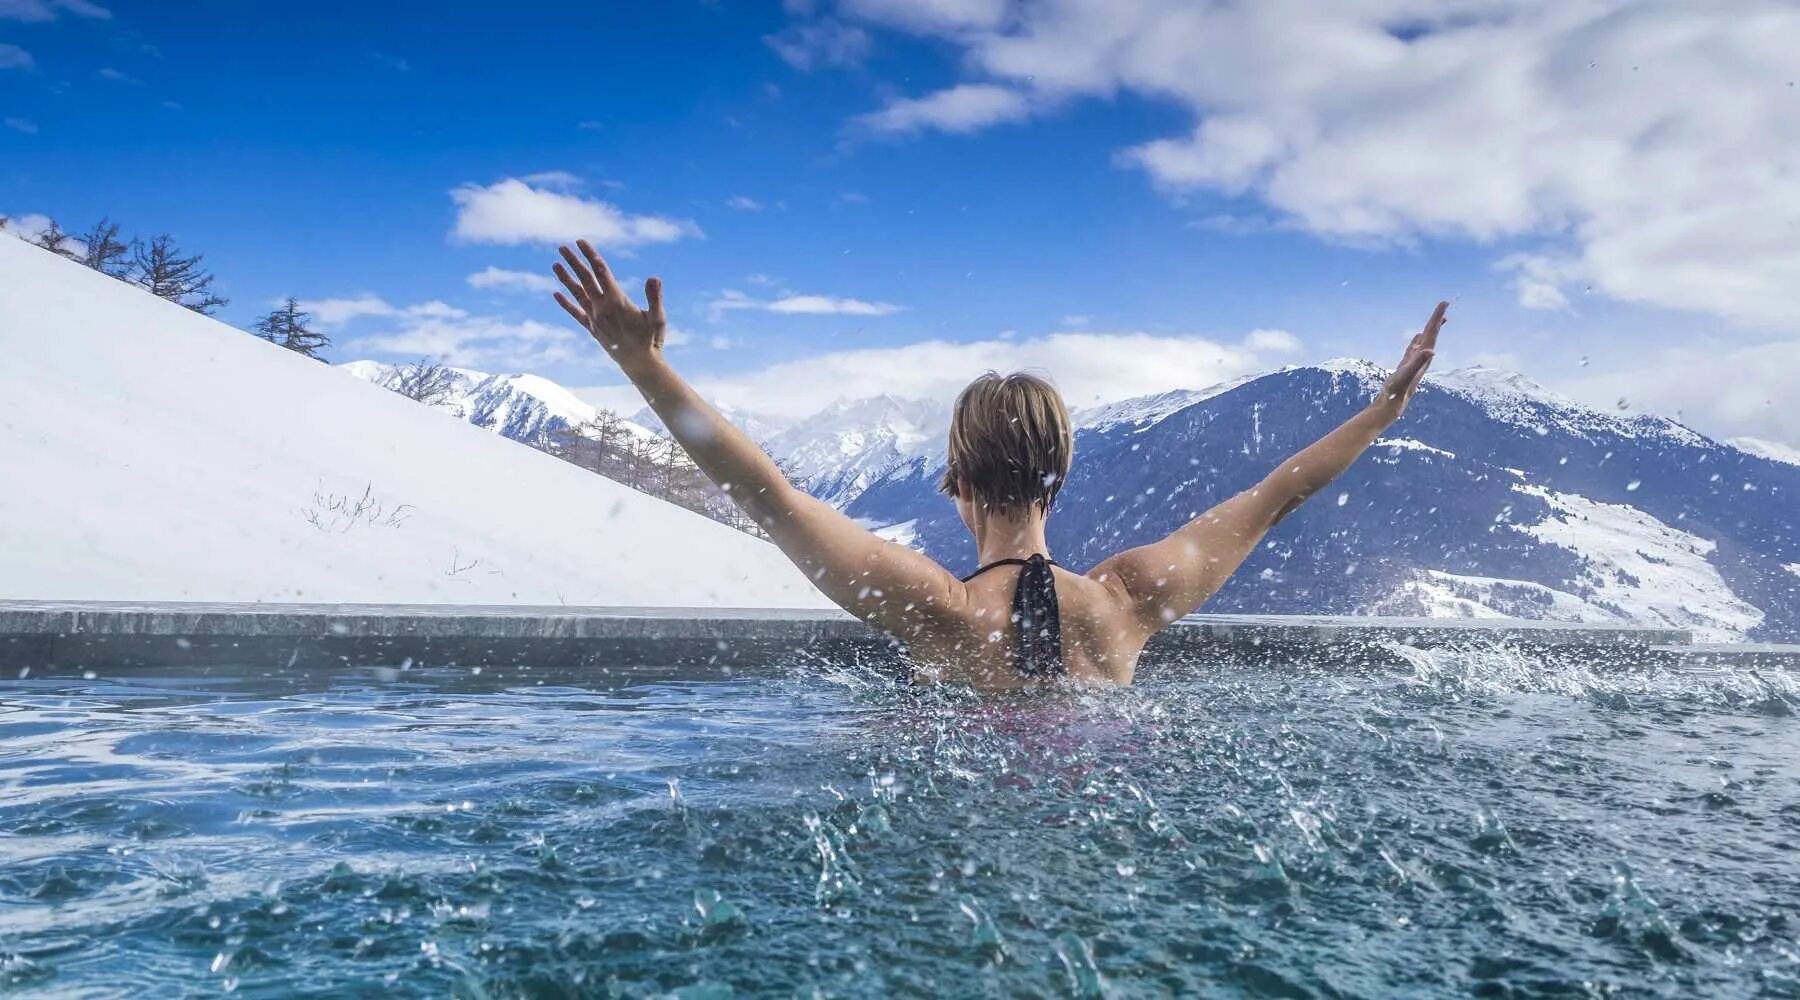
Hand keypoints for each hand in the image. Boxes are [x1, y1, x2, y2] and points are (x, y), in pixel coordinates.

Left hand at [552, 240, 667, 371]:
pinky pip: (575, 313)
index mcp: (617, 301)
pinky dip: (566, 303)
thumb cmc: (651, 339)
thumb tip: (654, 278)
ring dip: (566, 279)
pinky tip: (556, 294)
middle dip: (574, 262)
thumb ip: (655, 297)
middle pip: (585, 280)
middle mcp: (602, 308)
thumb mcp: (658, 318)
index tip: (581, 242)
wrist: (639, 364)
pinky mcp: (592, 329)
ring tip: (555, 264)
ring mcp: (594, 319)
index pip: (601, 273)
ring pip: (577, 294)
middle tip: (562, 247)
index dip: (591, 256)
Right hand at [1371, 300, 1445, 421]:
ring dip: (1431, 329)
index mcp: (1423, 356)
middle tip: (1445, 304)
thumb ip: (1418, 362)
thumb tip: (1431, 350)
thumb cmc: (1397, 391)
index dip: (1437, 318)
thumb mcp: (1406, 375)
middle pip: (1431, 335)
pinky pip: (1414, 348)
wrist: (1392, 405)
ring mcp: (1414, 362)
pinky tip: (1417, 336)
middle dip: (1437, 319)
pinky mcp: (1406, 365)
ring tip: (1438, 319)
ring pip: (1425, 341)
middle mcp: (1422, 358)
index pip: (1431, 333)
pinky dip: (1417, 340)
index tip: (1444, 303)